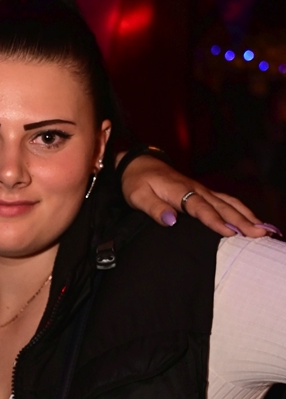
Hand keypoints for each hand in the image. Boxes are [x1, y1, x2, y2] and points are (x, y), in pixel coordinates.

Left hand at [119, 155, 274, 238]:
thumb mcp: (138, 196)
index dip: (215, 221)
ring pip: (228, 203)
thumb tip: (171, 221)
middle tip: (258, 234)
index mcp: (179, 191)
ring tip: (262, 230)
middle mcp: (195, 189)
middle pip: (222, 206)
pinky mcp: (203, 192)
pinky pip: (226, 201)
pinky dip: (241, 210)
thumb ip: (154, 209)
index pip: (200, 208)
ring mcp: (202, 190)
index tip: (229, 233)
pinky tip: (251, 220)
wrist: (140, 164)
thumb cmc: (137, 182)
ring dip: (246, 216)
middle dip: (241, 221)